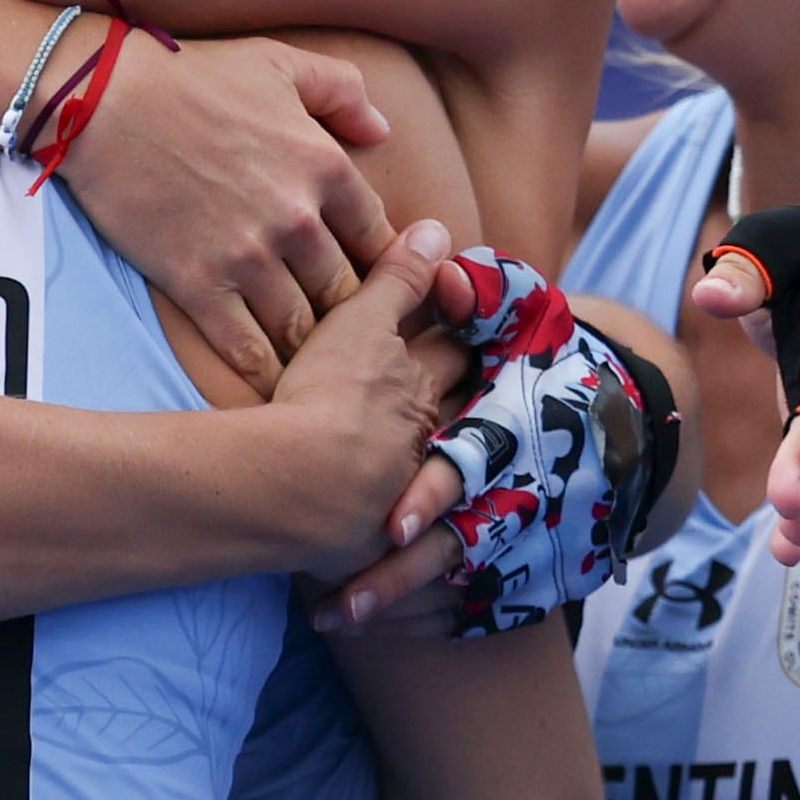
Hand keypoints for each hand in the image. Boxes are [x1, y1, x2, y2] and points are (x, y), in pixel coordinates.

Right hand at [59, 32, 395, 383]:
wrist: (100, 99)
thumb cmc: (190, 76)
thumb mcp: (280, 63)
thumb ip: (342, 92)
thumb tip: (381, 130)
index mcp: (326, 167)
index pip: (379, 241)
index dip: (383, 272)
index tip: (378, 290)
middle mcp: (296, 220)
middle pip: (346, 296)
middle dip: (352, 322)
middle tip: (352, 343)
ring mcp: (246, 258)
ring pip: (302, 329)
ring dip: (311, 353)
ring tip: (316, 371)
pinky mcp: (198, 285)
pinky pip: (245, 348)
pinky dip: (265, 372)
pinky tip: (273, 386)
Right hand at [267, 222, 481, 621]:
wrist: (300, 484)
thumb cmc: (324, 396)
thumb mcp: (360, 324)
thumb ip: (398, 279)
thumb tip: (441, 228)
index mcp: (417, 389)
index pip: (451, 360)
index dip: (464, 346)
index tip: (481, 342)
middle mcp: (426, 445)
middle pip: (464, 430)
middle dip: (482, 427)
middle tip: (498, 424)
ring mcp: (409, 499)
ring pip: (443, 493)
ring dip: (450, 496)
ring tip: (448, 501)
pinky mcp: (384, 550)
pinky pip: (415, 559)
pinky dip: (422, 566)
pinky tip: (420, 570)